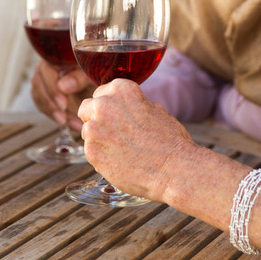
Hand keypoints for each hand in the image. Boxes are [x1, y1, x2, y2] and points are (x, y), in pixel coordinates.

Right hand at [30, 61, 95, 130]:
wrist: (100, 86)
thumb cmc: (97, 74)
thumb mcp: (92, 75)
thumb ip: (79, 79)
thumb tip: (62, 86)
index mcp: (59, 56)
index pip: (46, 70)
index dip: (52, 88)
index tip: (63, 104)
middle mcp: (48, 65)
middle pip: (38, 83)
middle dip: (50, 103)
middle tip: (63, 118)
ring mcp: (44, 78)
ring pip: (39, 95)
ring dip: (52, 112)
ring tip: (68, 123)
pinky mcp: (45, 92)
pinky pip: (42, 104)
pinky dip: (54, 115)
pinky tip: (68, 123)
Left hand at [78, 79, 196, 200]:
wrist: (173, 170)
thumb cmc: (170, 141)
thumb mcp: (155, 109)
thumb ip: (132, 103)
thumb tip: (122, 105)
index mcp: (120, 89)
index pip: (101, 93)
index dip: (110, 106)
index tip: (118, 116)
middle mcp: (102, 105)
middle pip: (87, 109)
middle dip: (97, 119)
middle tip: (115, 133)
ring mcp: (94, 129)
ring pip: (87, 131)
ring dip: (98, 138)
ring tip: (122, 149)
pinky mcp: (91, 151)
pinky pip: (90, 151)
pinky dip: (100, 156)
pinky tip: (119, 160)